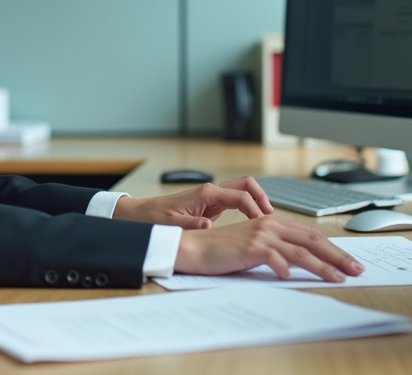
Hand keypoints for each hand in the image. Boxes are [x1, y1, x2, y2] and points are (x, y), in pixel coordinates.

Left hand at [112, 176, 272, 229]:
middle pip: (246, 185)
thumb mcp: (173, 224)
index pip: (240, 196)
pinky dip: (247, 209)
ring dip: (256, 202)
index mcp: (206, 194)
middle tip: (270, 216)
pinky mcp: (210, 206)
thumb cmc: (154, 218)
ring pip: (242, 193)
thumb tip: (208, 225)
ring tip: (266, 221)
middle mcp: (211, 192)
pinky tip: (251, 224)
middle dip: (261, 197)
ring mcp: (212, 198)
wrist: (141, 215)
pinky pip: (235, 203)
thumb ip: (192, 224)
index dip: (255, 208)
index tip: (263, 223)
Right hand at [174, 216, 364, 282]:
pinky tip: (293, 279)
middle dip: (338, 256)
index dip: (333, 248)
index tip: (348, 262)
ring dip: (322, 266)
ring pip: (300, 251)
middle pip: (312, 240)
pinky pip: (274, 258)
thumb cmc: (222, 250)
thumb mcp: (253, 246)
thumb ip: (275, 249)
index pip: (311, 234)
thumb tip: (298, 263)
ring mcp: (260, 235)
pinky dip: (286, 269)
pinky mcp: (249, 247)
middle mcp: (269, 225)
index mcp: (272, 223)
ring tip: (338, 278)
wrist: (194, 248)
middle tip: (356, 269)